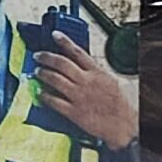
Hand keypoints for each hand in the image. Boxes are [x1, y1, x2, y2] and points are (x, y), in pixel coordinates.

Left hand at [32, 34, 136, 149]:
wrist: (123, 126)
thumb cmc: (119, 106)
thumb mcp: (110, 82)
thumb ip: (95, 73)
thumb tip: (83, 65)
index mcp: (97, 73)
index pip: (78, 52)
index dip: (65, 42)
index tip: (55, 35)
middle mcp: (86, 82)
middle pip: (62, 64)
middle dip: (47, 57)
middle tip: (38, 56)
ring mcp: (78, 97)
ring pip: (55, 80)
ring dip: (43, 74)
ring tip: (37, 72)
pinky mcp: (74, 112)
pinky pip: (54, 101)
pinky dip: (45, 96)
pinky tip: (40, 93)